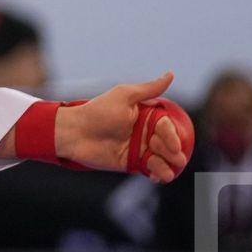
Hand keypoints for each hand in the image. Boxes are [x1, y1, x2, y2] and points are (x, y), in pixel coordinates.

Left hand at [56, 72, 188, 182]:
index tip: (175, 144)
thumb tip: (170, 74)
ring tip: (169, 173)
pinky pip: (150, 169)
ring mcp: (139, 148)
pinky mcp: (132, 163)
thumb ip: (148, 89)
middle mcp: (145, 132)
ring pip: (161, 158)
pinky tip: (158, 177)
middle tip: (177, 158)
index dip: (173, 136)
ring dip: (168, 165)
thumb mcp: (123, 96)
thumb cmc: (97, 111)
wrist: (74, 133)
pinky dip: (158, 174)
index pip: (166, 126)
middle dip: (174, 152)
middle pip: (167, 143)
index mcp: (146, 116)